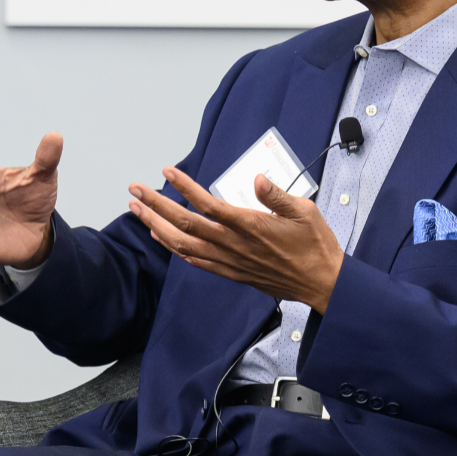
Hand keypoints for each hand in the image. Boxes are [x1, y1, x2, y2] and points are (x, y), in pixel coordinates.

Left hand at [128, 169, 344, 311]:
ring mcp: (229, 260)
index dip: (183, 187)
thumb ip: (276, 195)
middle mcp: (233, 244)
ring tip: (137, 210)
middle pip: (184, 223)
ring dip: (156, 226)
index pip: (207, 203)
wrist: (321, 283)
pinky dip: (173, 247)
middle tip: (135, 190)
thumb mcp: (304, 212)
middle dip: (155, 205)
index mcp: (249, 225)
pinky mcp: (230, 272)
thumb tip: (257, 179)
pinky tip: (160, 236)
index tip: (166, 172)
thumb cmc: (314, 246)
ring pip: (182, 244)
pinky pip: (194, 260)